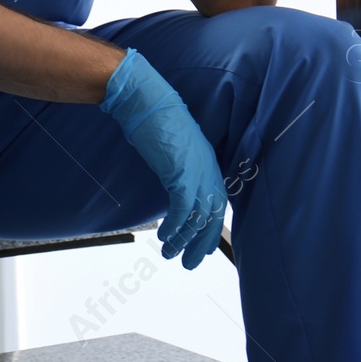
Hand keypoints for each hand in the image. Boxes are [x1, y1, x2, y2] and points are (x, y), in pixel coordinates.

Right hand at [100, 48, 225, 268]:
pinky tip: (165, 237)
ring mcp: (196, 170)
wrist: (144, 98)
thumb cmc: (152, 115)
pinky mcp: (181, 172)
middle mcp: (207, 167)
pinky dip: (175, 227)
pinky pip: (183, 209)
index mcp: (207, 160)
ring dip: (184, 240)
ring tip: (172, 256)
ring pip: (198, 216)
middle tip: (192, 262)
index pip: (216, 201)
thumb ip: (177, 163)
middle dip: (202, 242)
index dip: (210, 226)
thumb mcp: (171, 144)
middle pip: (213, 214)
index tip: (203, 244)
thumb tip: (172, 178)